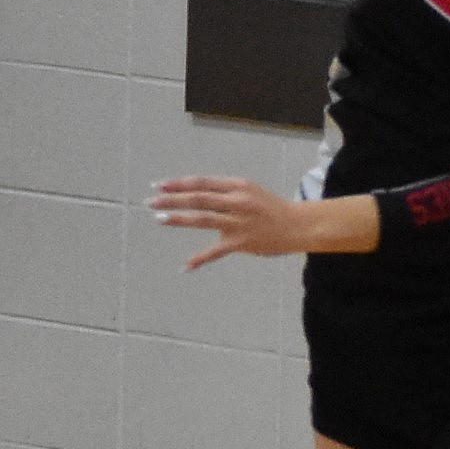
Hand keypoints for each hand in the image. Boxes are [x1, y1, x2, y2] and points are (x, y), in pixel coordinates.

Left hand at [149, 178, 380, 268]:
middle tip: (151, 200)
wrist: (298, 225)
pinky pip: (216, 251)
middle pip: (198, 198)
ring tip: (159, 218)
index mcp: (237, 186)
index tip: (159, 185)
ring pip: (203, 218)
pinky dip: (200, 259)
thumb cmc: (272, 208)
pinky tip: (185, 266)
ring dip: (179, 218)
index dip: (179, 183)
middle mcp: (237, 201)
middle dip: (172, 198)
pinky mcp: (242, 242)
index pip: (202, 182)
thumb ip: (225, 193)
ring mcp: (239, 222)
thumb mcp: (249, 191)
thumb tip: (197, 196)